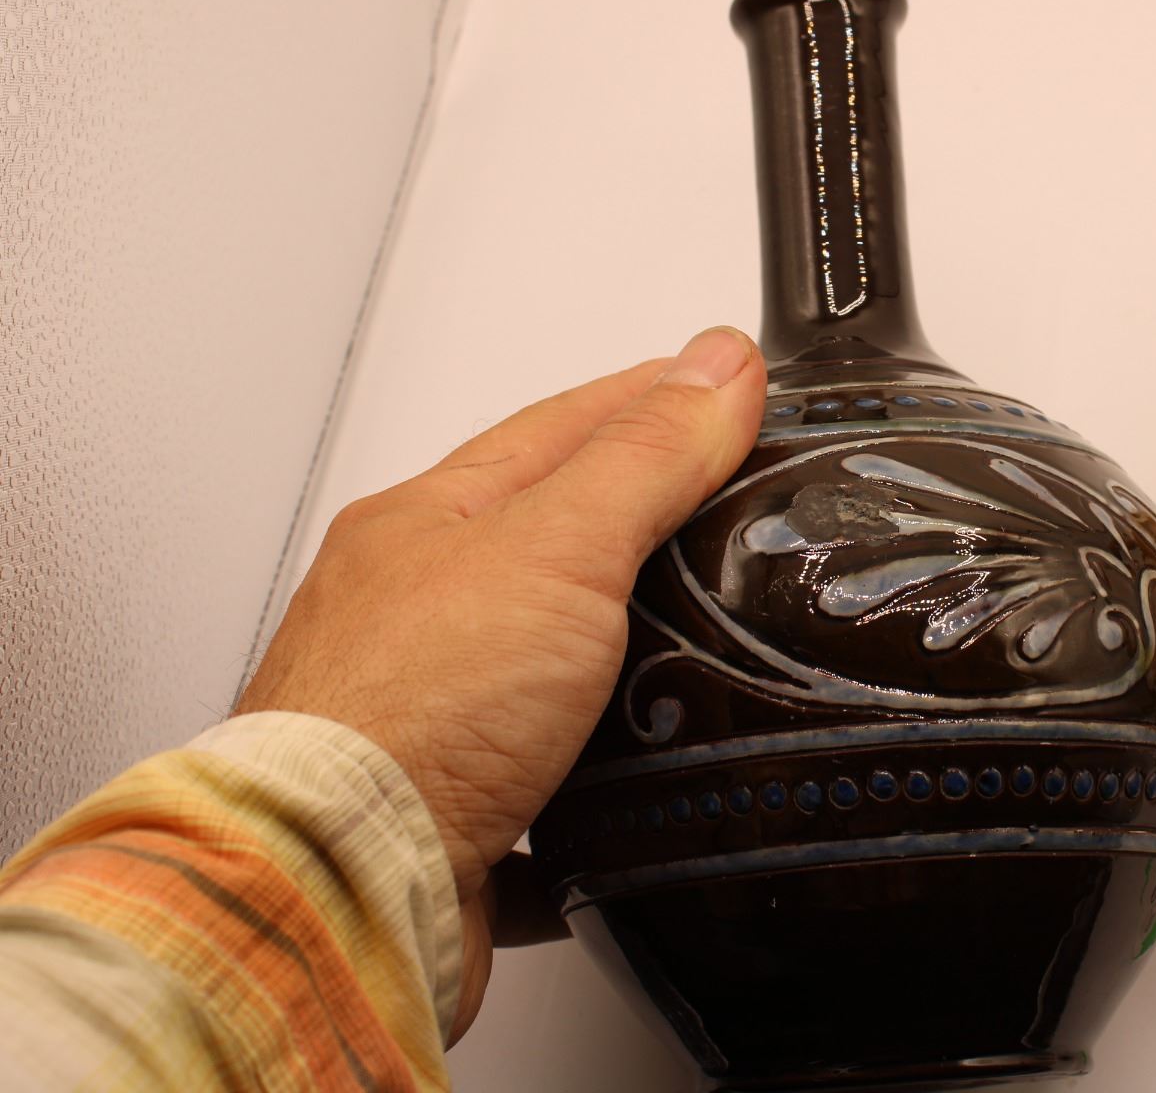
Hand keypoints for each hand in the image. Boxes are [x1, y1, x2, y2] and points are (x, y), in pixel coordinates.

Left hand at [236, 326, 764, 1038]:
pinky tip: (636, 779)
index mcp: (430, 524)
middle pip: (543, 537)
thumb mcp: (557, 550)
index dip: (651, 398)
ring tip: (690, 630)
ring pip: (539, 659)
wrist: (334, 889)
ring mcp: (430, 715)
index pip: (563, 427)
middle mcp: (418, 613)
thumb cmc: (409, 715)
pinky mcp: (454, 814)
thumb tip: (718, 365)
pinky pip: (541, 782)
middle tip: (712, 485)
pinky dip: (595, 776)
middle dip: (630, 510)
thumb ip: (645, 458)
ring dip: (611, 643)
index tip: (722, 382)